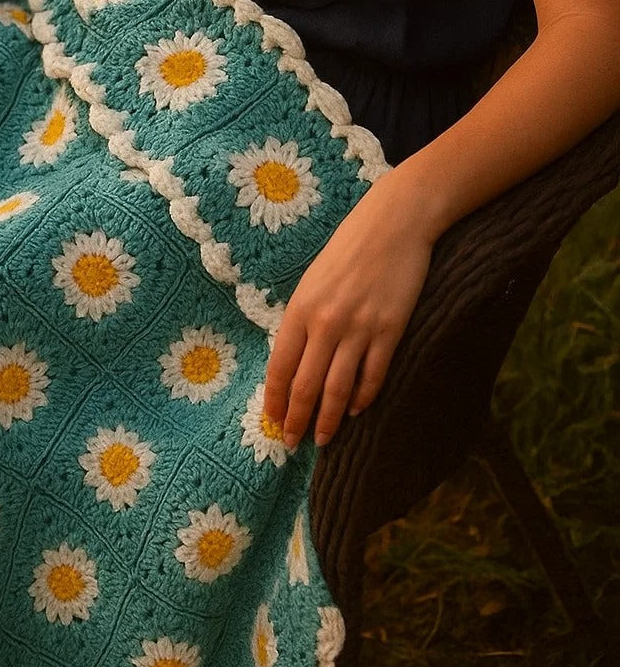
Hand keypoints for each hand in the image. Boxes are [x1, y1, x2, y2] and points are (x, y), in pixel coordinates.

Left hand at [262, 172, 437, 448]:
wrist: (393, 223)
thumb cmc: (348, 250)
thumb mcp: (312, 282)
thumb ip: (302, 320)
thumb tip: (294, 362)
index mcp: (300, 309)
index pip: (280, 367)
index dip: (275, 400)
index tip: (272, 422)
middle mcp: (326, 323)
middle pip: (306, 385)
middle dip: (296, 419)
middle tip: (292, 443)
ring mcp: (360, 328)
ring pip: (339, 389)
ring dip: (329, 419)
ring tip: (322, 438)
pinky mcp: (391, 330)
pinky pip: (374, 375)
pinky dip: (364, 398)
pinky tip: (357, 410)